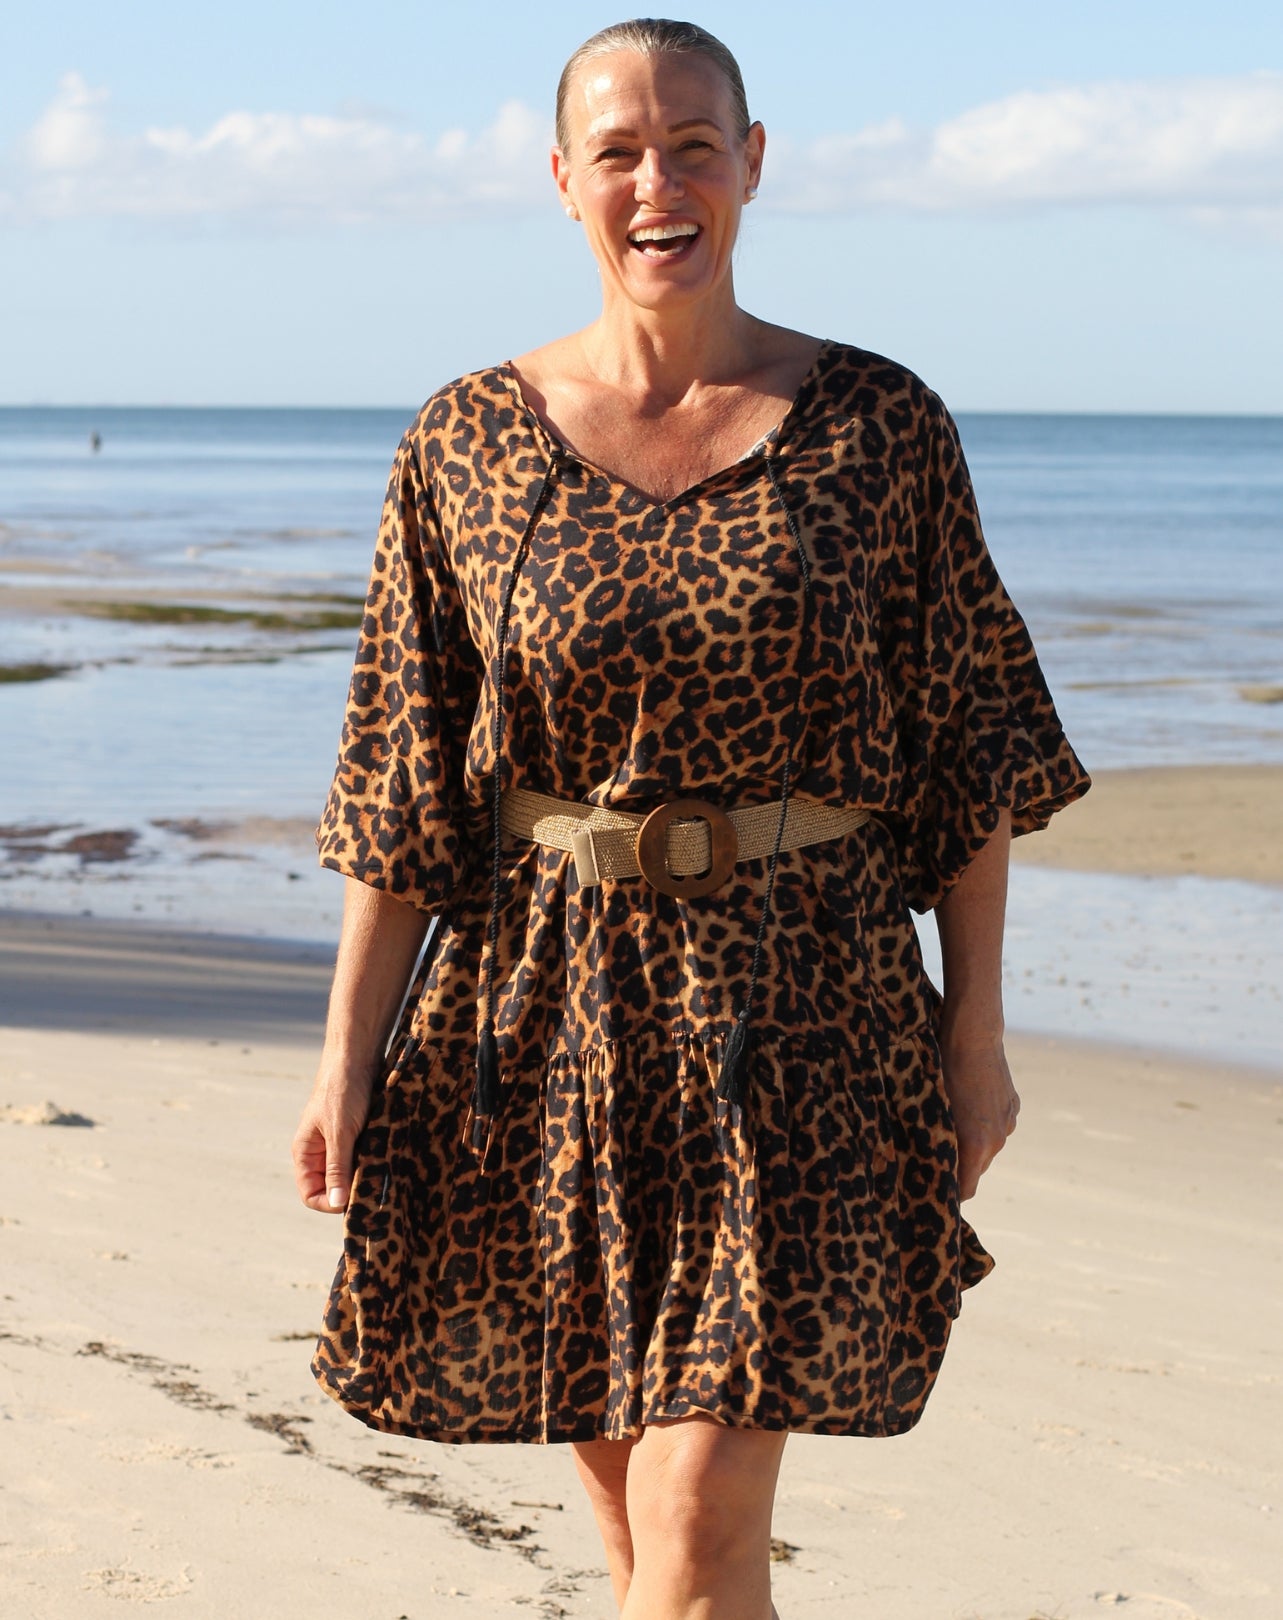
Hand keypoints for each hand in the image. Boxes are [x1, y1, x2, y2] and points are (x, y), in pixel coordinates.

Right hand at [291, 1057, 375, 1213]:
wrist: (357, 1055)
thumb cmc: (343, 1090)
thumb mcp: (340, 1132)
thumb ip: (337, 1168)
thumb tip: (336, 1204)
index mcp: (305, 1153)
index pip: (311, 1195)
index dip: (329, 1203)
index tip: (353, 1200)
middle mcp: (320, 1152)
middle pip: (332, 1188)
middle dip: (350, 1191)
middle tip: (372, 1188)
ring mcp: (339, 1143)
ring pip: (350, 1174)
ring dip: (364, 1176)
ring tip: (381, 1172)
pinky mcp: (357, 1135)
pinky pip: (363, 1159)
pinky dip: (373, 1162)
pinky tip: (386, 1159)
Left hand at [937, 1026, 1019, 1200]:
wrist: (972, 1036)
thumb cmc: (942, 1072)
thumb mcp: (932, 1111)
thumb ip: (937, 1143)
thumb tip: (929, 1164)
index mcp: (976, 1146)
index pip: (968, 1189)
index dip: (952, 1194)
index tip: (937, 1193)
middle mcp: (997, 1140)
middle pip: (977, 1167)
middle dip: (960, 1165)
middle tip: (937, 1154)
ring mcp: (1008, 1122)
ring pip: (988, 1145)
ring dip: (973, 1141)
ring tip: (953, 1122)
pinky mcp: (1014, 1106)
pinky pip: (997, 1124)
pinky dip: (984, 1121)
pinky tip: (969, 1102)